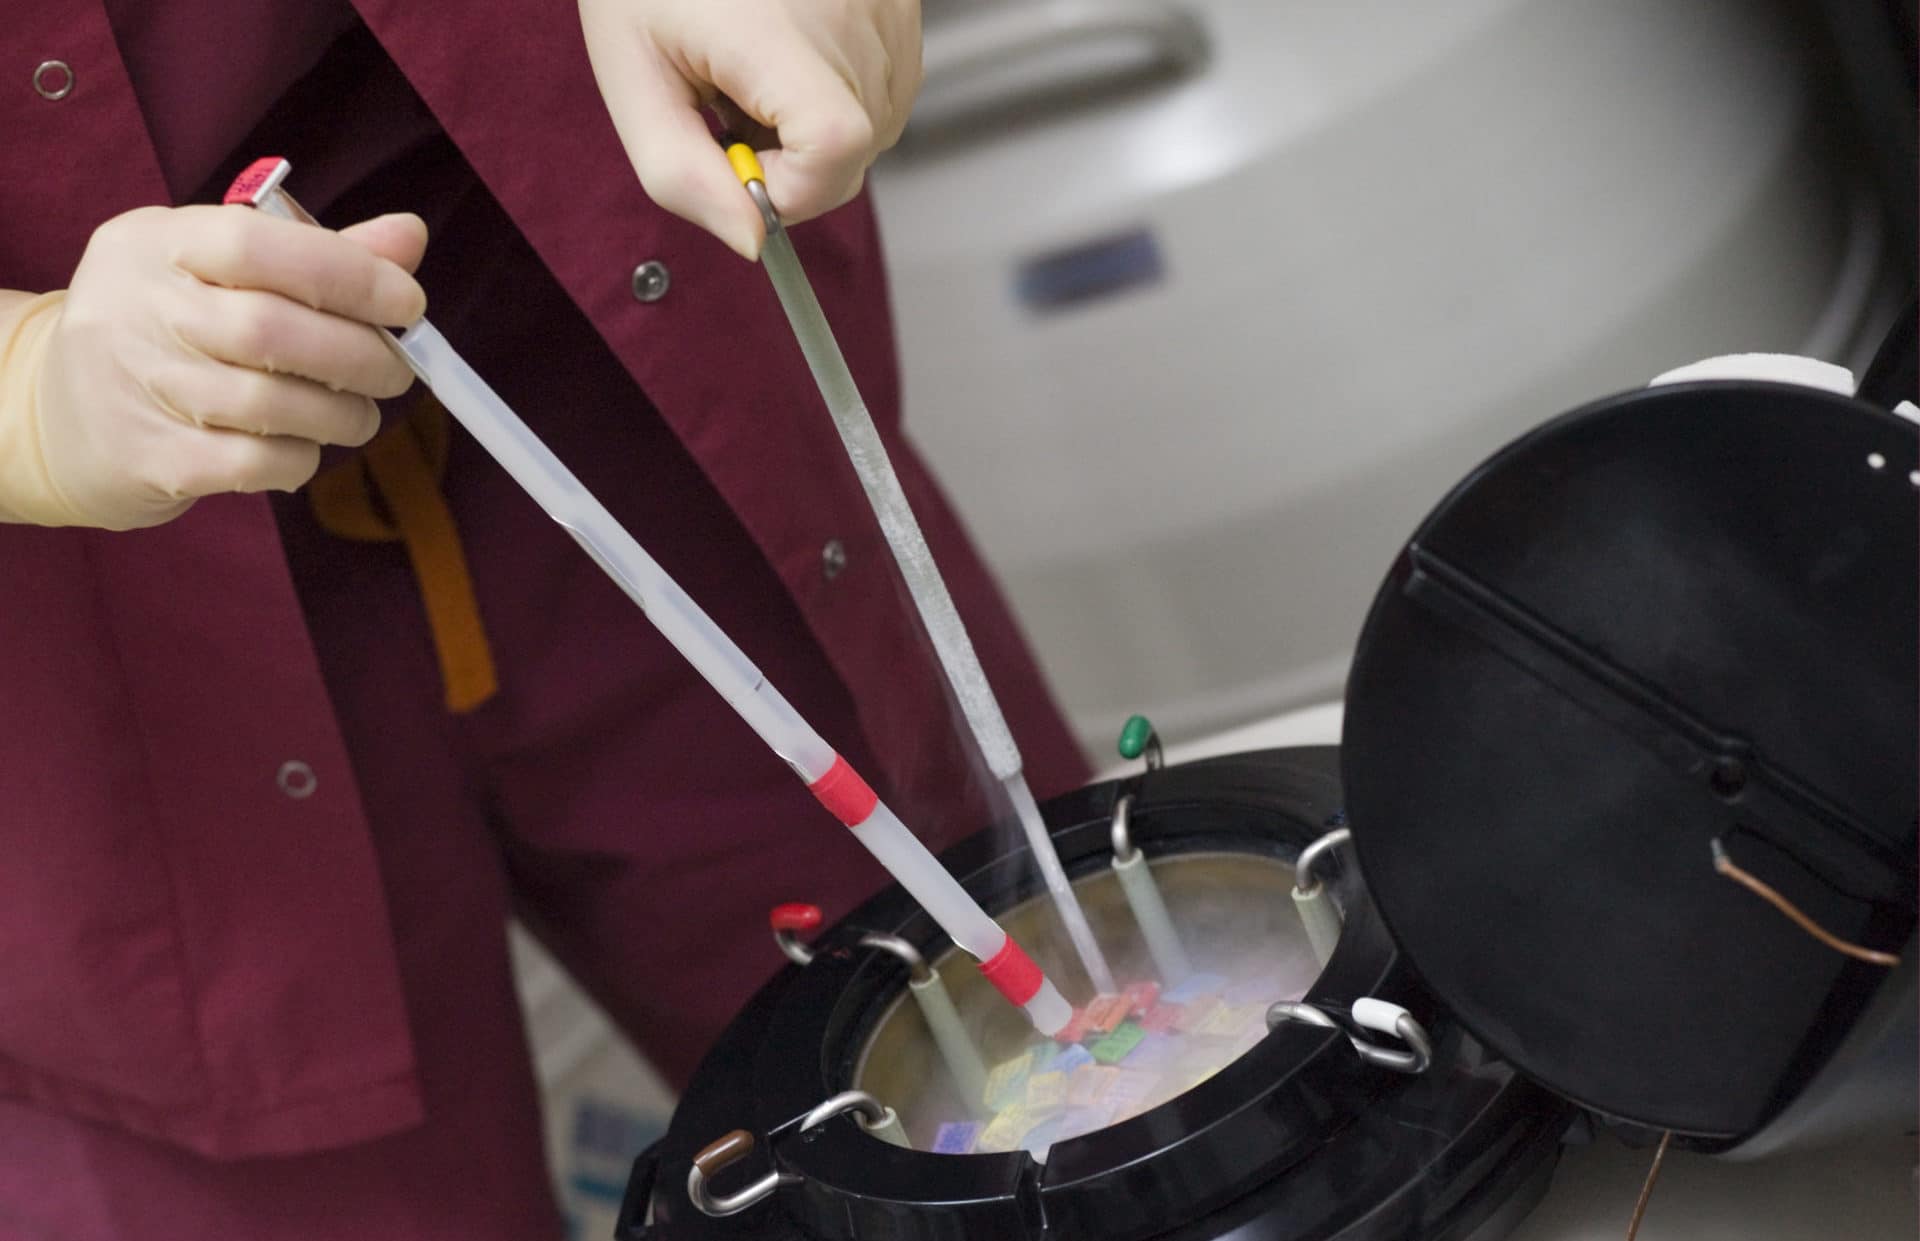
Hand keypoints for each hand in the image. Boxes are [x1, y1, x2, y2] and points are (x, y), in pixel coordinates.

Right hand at [0, 205, 425, 530]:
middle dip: (360, 355)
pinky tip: (306, 446)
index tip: (408, 302)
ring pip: (271, 402)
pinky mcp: (148, 457)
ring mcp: (136, 384)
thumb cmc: (169, 327)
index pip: (257, 243)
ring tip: (358, 415)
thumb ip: (316, 254)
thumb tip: (408, 239)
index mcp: (155, 242)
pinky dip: (301, 457)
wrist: (58, 413)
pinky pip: (255, 461)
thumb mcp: (223, 269)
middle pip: (271, 330)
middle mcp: (136, 306)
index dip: (349, 273)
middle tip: (394, 371)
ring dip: (342, 414)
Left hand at [579, 0, 921, 257]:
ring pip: (876, 128)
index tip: (738, 162)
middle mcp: (849, 12)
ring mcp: (885, 5)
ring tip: (759, 73)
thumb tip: (753, 240)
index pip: (836, 149)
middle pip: (856, 154)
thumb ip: (681, 174)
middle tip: (731, 105)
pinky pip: (888, 88)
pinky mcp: (902, 2)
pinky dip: (841, 94)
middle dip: (791, 162)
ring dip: (815, 129)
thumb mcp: (632, 75)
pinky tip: (792, 55)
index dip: (792, 188)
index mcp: (774, 30)